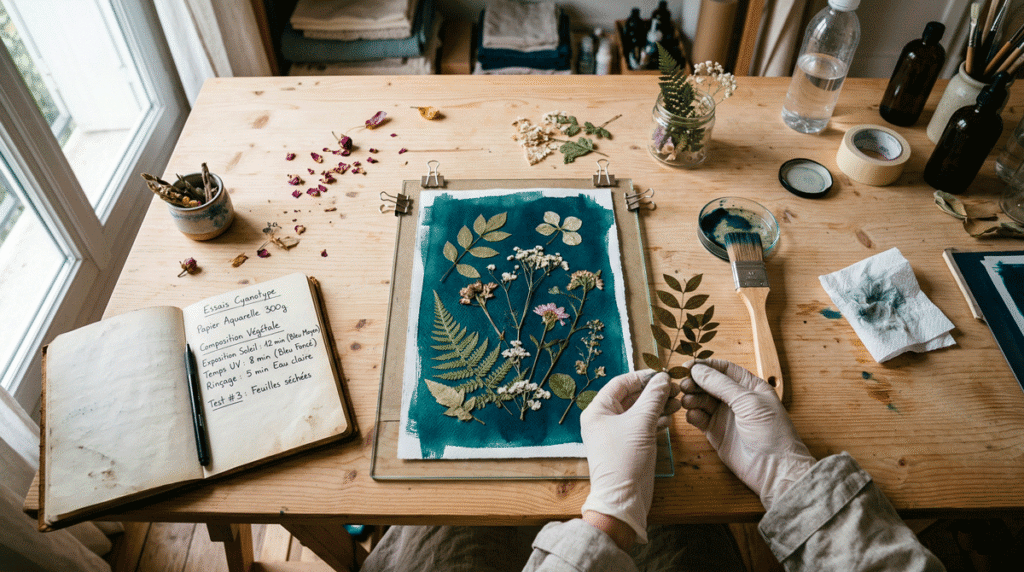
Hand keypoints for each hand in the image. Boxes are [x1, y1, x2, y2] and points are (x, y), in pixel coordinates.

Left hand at [580, 369, 679, 545]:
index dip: (642, 377)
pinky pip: (641, 426)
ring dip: (657, 406)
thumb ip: (653, 398)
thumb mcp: (641, 424)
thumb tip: (663, 379)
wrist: (623, 499)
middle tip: (675, 389)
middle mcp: (603, 420)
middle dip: (653, 392)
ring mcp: (615, 434)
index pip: (620, 383)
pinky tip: (670, 418)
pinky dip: (655, 420)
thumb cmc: (625, 459)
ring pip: (638, 411)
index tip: (663, 375)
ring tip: (677, 402)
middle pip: (630, 396)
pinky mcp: (627, 446)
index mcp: (597, 410)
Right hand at [680, 359, 814, 510]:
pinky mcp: (715, 432)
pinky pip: (699, 418)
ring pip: (701, 400)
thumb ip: (721, 385)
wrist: (775, 468)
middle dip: (695, 382)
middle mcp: (736, 399)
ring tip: (688, 401)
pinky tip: (693, 416)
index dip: (705, 366)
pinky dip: (693, 415)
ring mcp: (725, 416)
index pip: (724, 369)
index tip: (688, 366)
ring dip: (692, 398)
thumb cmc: (772, 432)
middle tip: (684, 385)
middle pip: (709, 383)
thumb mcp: (748, 402)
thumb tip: (698, 370)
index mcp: (750, 386)